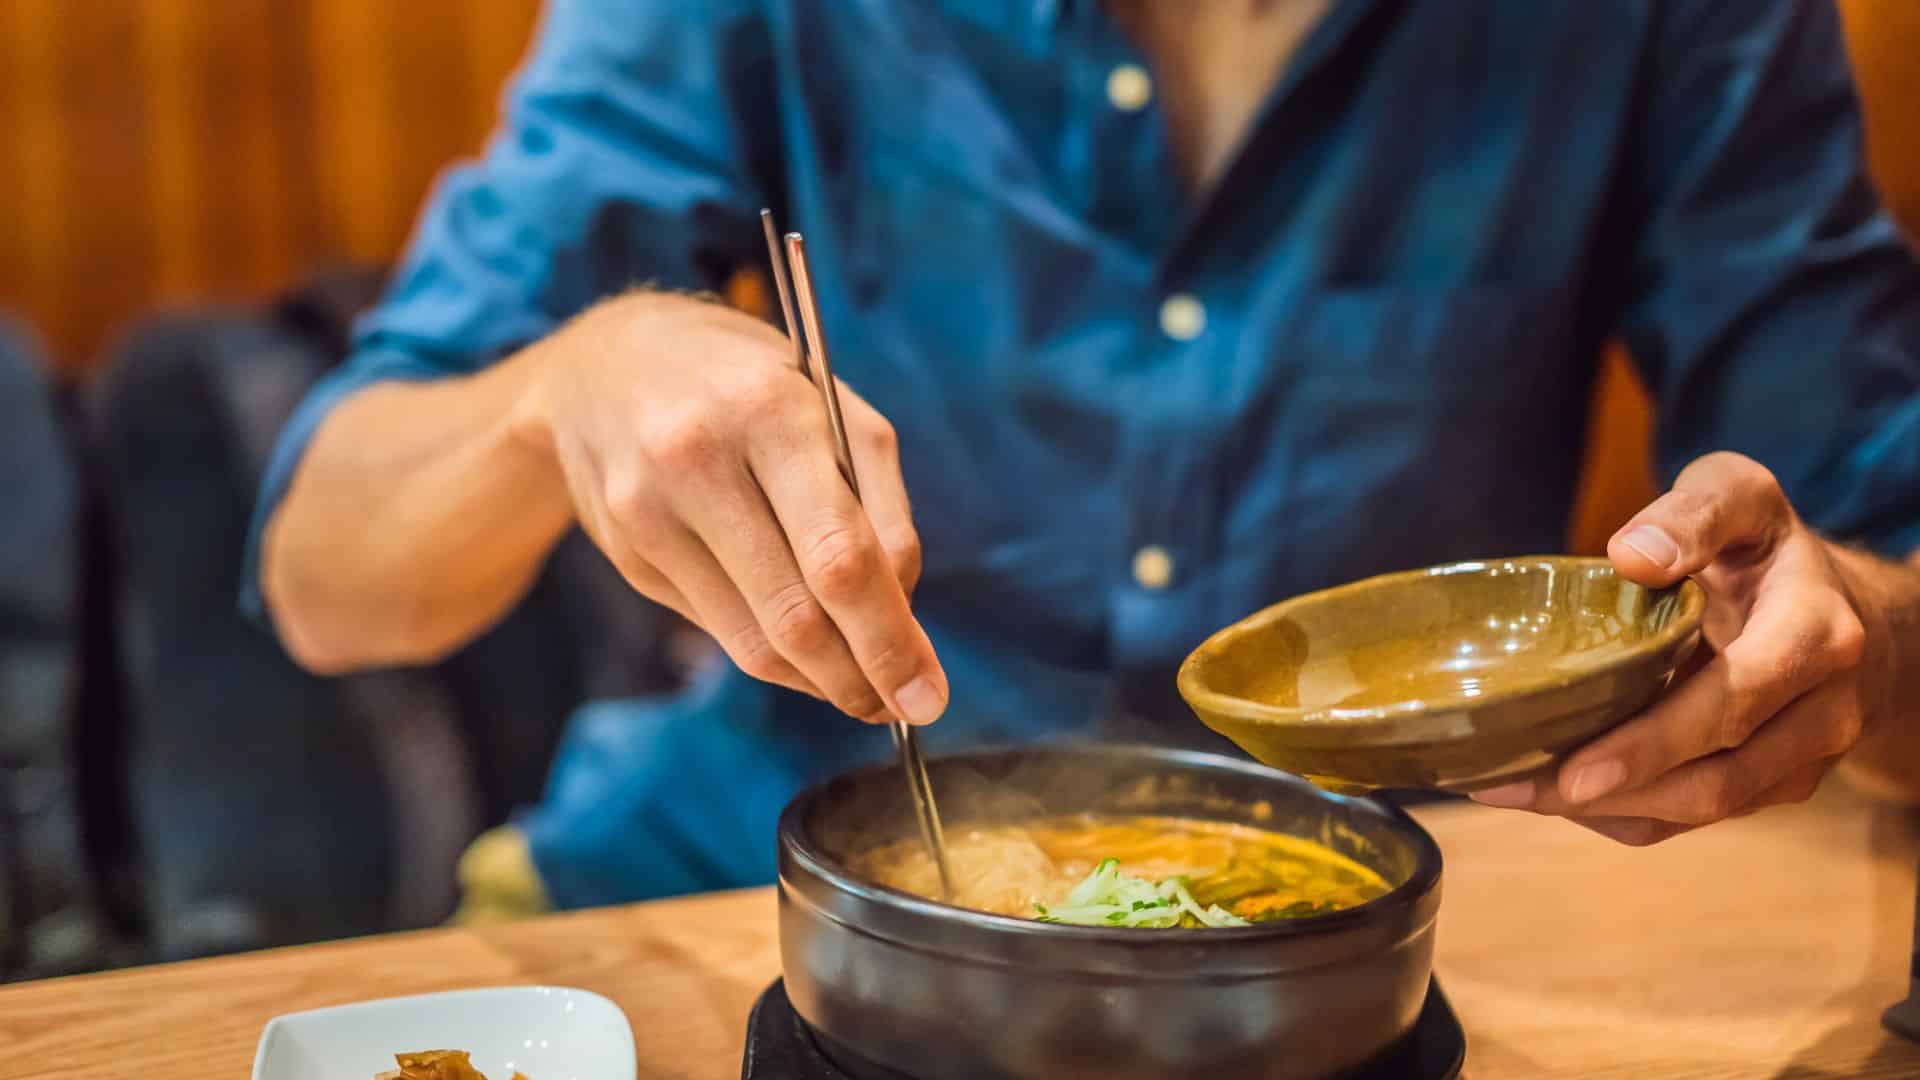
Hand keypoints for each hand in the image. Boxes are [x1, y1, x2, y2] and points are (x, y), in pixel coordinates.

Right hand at [523, 290, 946, 724]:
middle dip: (860, 678)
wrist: (609, 363)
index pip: (840, 555)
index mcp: (770, 412)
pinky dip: (772, 654)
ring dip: (819, 680)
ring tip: (862, 689)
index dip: (890, 638)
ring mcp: (649, 511)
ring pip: (751, 639)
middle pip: (795, 613)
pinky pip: (716, 629)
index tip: (927, 691)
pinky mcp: (626, 551)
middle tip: (902, 706)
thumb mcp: (833, 410)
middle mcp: (697, 459)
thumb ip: (881, 507)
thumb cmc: (749, 385)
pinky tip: (804, 651)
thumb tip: (905, 614)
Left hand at [1472, 452, 1873, 842]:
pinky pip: (1692, 818)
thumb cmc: (1770, 551)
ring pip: (1700, 808)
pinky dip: (1620, 814)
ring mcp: (1800, 760)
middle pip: (1716, 777)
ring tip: (1510, 790)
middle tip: (1512, 788)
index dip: (1654, 744)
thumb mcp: (1742, 498)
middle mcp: (1820, 712)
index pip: (1735, 702)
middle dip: (1612, 791)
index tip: (1576, 771)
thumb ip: (1694, 514)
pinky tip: (1549, 794)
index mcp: (1816, 636)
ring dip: (1604, 811)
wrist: (1848, 614)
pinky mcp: (1770, 786)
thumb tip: (1631, 555)